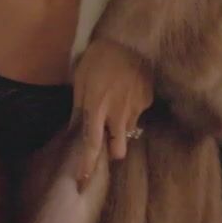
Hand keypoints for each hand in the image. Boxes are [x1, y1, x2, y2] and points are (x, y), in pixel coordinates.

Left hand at [70, 38, 153, 192]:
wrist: (129, 40)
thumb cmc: (98, 59)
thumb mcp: (81, 81)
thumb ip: (79, 109)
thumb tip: (74, 131)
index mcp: (96, 108)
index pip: (91, 144)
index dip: (86, 165)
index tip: (82, 182)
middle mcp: (117, 114)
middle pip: (118, 150)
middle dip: (112, 151)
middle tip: (107, 138)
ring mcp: (135, 109)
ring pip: (128, 132)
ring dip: (120, 126)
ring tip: (116, 102)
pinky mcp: (147, 101)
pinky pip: (137, 114)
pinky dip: (130, 109)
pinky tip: (126, 91)